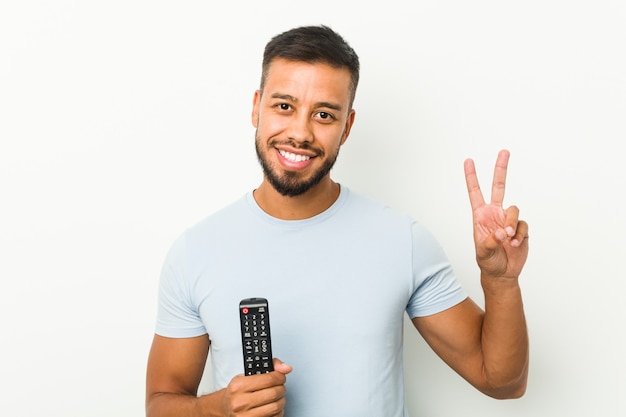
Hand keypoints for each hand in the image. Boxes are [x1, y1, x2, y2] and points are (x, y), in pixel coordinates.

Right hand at [222, 358, 292, 416]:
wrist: (226, 407)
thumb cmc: (238, 391)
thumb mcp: (247, 375)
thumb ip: (269, 367)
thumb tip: (286, 367)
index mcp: (238, 386)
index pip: (268, 379)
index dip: (279, 376)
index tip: (281, 376)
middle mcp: (240, 402)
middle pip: (273, 393)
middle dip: (281, 388)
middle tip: (279, 386)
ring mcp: (245, 416)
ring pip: (275, 407)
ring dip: (281, 400)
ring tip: (277, 397)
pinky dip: (278, 411)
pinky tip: (272, 406)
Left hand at [464, 149, 528, 278]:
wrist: (503, 273)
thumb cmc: (488, 261)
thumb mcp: (483, 252)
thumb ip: (490, 241)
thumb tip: (502, 231)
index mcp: (480, 216)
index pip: (475, 192)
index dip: (471, 177)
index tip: (468, 161)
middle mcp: (494, 213)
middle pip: (499, 186)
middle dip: (501, 169)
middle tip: (504, 151)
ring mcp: (508, 219)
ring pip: (514, 210)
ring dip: (512, 224)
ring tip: (508, 239)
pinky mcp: (521, 228)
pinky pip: (523, 225)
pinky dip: (520, 235)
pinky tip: (515, 244)